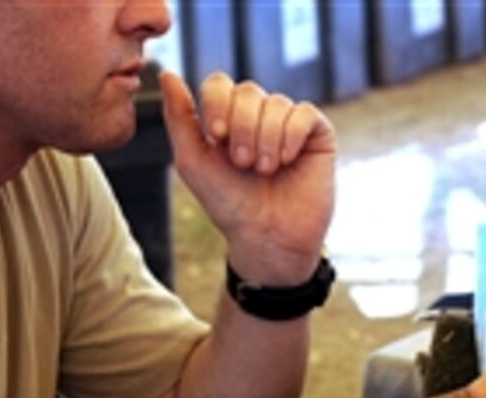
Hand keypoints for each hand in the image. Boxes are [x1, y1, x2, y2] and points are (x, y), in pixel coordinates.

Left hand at [159, 71, 335, 284]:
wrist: (267, 235)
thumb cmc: (229, 203)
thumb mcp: (193, 161)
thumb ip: (179, 118)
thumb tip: (166, 74)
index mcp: (228, 117)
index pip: (220, 84)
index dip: (217, 104)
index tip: (216, 136)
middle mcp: (259, 116)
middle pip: (248, 90)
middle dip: (241, 126)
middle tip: (242, 162)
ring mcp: (290, 124)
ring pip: (277, 103)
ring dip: (266, 137)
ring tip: (265, 169)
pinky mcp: (318, 135)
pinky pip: (305, 114)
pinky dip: (291, 135)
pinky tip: (287, 160)